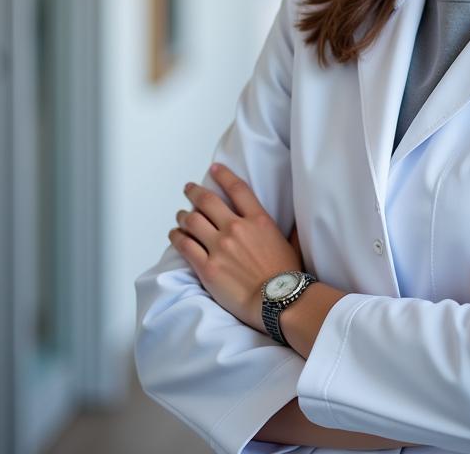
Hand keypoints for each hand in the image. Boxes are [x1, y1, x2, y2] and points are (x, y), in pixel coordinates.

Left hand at [169, 163, 303, 333]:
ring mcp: (219, 247)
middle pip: (208, 201)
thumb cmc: (286, 275)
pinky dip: (177, 237)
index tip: (214, 169)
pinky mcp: (207, 266)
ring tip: (180, 215)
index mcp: (258, 220)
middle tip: (189, 188)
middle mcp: (236, 228)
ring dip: (183, 215)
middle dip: (195, 192)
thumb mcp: (290, 243)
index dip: (224, 176)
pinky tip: (174, 234)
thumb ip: (287, 229)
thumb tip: (294, 222)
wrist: (277, 300)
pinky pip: (185, 245)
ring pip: (192, 221)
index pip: (237, 189)